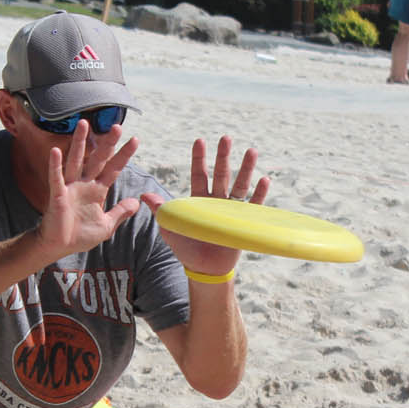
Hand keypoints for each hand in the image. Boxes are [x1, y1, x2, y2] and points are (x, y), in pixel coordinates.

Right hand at [35, 122, 141, 258]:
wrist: (59, 246)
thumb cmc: (80, 235)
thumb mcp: (106, 225)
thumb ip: (120, 212)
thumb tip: (136, 202)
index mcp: (97, 190)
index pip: (113, 168)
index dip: (123, 155)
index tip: (135, 139)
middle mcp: (84, 184)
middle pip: (97, 159)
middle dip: (107, 143)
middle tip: (117, 126)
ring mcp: (70, 188)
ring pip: (76, 160)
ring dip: (79, 143)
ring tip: (83, 123)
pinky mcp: (57, 195)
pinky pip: (56, 178)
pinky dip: (55, 165)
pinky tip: (55, 151)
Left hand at [141, 136, 268, 277]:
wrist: (204, 269)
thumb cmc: (186, 248)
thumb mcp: (171, 228)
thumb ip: (161, 210)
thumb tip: (144, 195)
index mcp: (198, 199)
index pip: (199, 174)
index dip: (199, 159)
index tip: (200, 141)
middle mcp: (216, 200)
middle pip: (221, 174)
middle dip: (223, 156)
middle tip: (226, 138)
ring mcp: (231, 209)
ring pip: (240, 185)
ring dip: (246, 168)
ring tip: (251, 151)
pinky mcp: (244, 221)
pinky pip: (253, 205)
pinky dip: (259, 193)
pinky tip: (264, 180)